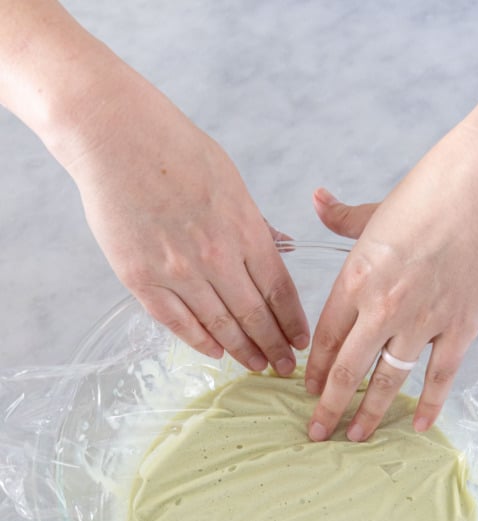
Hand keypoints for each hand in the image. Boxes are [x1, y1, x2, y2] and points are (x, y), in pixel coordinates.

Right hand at [65, 72, 309, 374]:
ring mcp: (176, 271)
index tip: (301, 342)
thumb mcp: (230, 179)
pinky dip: (198, 341)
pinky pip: (176, 322)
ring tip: (256, 365)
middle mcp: (215, 257)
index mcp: (243, 229)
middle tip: (285, 367)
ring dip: (241, 350)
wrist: (114, 135)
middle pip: (253, 315)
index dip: (292, 322)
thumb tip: (281, 245)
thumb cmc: (174, 148)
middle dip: (274, 346)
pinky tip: (215, 352)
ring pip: (218, 325)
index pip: (278, 290)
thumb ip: (254, 221)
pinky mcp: (141, 278)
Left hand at [306, 125, 477, 440]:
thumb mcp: (375, 209)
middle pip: (347, 370)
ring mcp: (421, 321)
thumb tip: (316, 198)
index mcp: (355, 279)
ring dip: (370, 413)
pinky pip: (440, 376)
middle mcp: (382, 307)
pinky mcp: (460, 327)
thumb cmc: (429, 192)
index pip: (326, 339)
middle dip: (328, 407)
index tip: (307, 391)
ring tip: (357, 437)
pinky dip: (430, 404)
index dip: (314, 370)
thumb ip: (340, 218)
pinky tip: (421, 426)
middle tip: (317, 432)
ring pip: (388, 381)